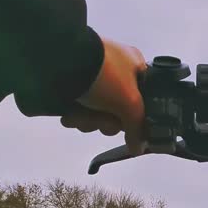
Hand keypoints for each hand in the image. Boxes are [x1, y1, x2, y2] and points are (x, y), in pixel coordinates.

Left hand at [60, 40, 147, 154]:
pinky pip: (81, 108)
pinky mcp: (73, 85)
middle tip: (101, 121)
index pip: (144, 98)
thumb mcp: (130, 102)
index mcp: (135, 66)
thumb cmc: (106, 77)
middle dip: (107, 122)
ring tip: (80, 116)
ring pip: (98, 113)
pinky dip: (76, 115)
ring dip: (89, 121)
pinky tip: (69, 115)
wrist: (62, 60)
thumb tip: (139, 147)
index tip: (128, 127)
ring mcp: (93, 78)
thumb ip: (138, 127)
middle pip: (119, 110)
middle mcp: (117, 71)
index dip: (136, 116)